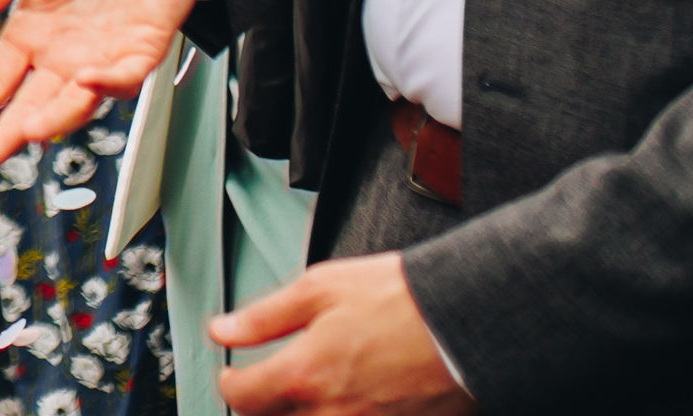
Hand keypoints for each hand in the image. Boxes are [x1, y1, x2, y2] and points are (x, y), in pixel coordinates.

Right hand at [0, 0, 209, 160]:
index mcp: (32, 30)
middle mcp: (64, 53)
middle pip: (34, 101)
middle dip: (13, 128)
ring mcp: (104, 56)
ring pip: (78, 101)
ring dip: (56, 118)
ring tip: (31, 130)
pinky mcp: (143, 50)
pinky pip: (125, 79)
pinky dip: (107, 85)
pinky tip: (85, 81)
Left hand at [214, 254, 474, 414]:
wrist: (471, 321)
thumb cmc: (402, 299)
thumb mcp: (320, 288)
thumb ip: (264, 316)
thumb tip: (222, 330)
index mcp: (305, 374)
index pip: (242, 397)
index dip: (230, 382)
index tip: (234, 373)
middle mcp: (333, 414)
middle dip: (265, 408)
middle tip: (268, 388)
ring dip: (303, 415)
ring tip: (307, 397)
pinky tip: (348, 404)